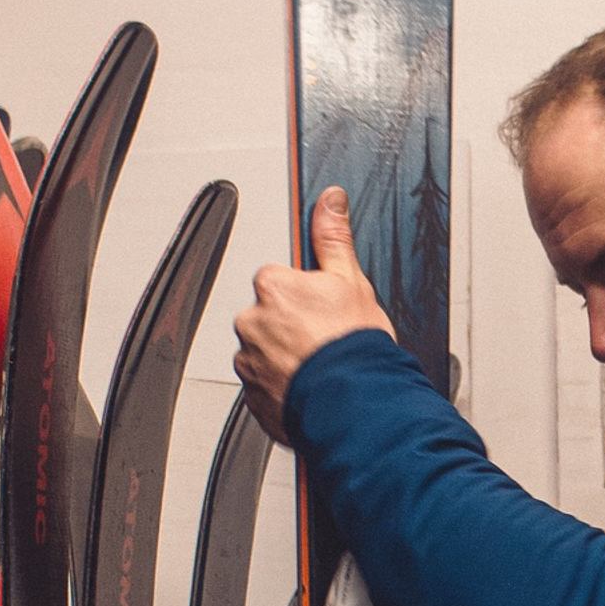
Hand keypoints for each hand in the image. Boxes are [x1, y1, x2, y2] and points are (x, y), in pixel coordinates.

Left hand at [233, 188, 394, 440]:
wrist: (355, 404)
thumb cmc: (354, 346)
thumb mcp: (351, 281)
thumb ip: (333, 238)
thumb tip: (329, 201)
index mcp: (272, 286)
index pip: (281, 281)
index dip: (308, 296)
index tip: (324, 311)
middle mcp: (252, 321)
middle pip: (271, 317)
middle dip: (294, 327)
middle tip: (326, 341)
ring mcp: (250, 361)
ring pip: (267, 353)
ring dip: (287, 359)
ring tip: (321, 369)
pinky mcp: (253, 397)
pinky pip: (266, 386)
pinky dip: (284, 388)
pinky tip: (311, 388)